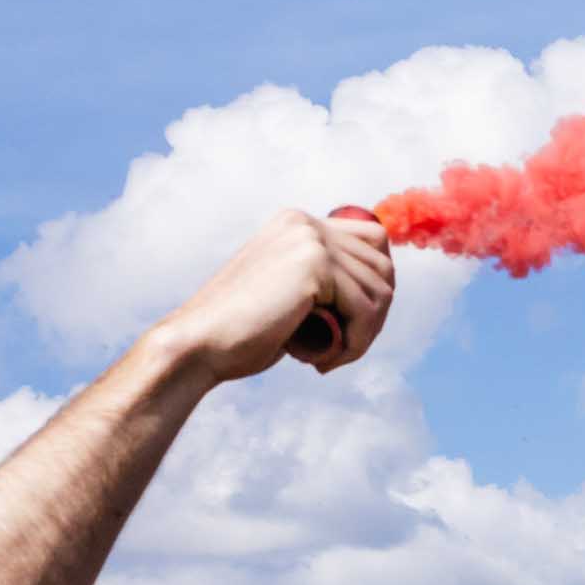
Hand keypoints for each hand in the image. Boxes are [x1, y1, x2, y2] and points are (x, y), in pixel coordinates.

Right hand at [145, 207, 398, 387]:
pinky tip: (325, 361)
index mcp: (298, 223)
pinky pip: (366, 310)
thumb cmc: (244, 329)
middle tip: (344, 346)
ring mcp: (310, 239)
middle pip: (383, 266)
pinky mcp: (314, 264)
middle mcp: (305, 223)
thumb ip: (326, 281)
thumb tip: (381, 287)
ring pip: (380, 291)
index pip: (374, 240)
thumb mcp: (291, 293)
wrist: (201, 342)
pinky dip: (357, 343)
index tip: (356, 322)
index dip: (377, 284)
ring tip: (332, 354)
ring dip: (365, 334)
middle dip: (374, 315)